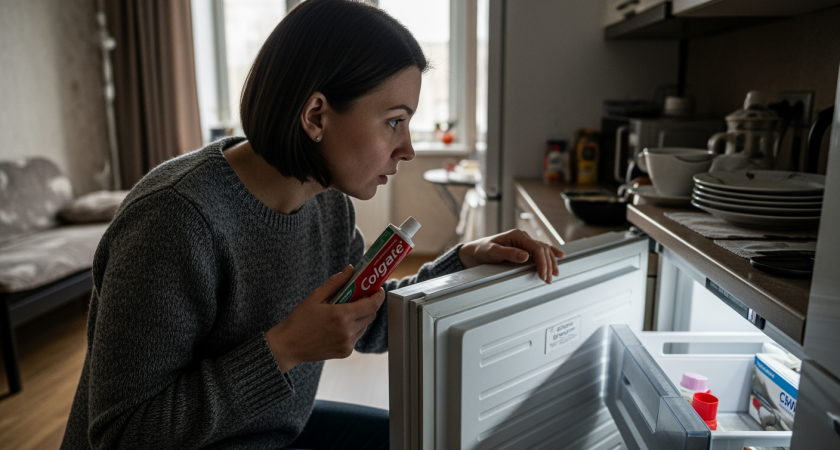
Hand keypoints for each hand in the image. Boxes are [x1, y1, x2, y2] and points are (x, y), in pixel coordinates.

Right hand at [265, 265, 384, 371]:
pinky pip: (356, 337)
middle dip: (368, 304)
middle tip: (360, 296)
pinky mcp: (345, 353)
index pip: (372, 305)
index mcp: (341, 316)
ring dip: (360, 317)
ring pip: (364, 326)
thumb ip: (335, 283)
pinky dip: (353, 329)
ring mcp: (347, 344)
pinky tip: (338, 325)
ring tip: (344, 311)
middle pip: (370, 315)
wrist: (287, 346)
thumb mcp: (315, 297)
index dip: (378, 295)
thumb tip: (350, 270)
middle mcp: (348, 332)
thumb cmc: (299, 320)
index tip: (378, 288)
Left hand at [458, 229, 564, 282]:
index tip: (543, 274)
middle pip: (543, 250)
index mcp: (517, 235)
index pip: (536, 248)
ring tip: (555, 274)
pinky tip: (560, 256)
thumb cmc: (482, 250)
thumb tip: (524, 256)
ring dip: (551, 262)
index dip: (542, 262)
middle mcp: (523, 237)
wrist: (476, 251)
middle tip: (549, 279)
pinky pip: (541, 249)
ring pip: (544, 250)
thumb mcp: (493, 252)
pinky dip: (551, 253)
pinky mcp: (524, 247)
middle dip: (548, 265)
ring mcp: (524, 242)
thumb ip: (509, 253)